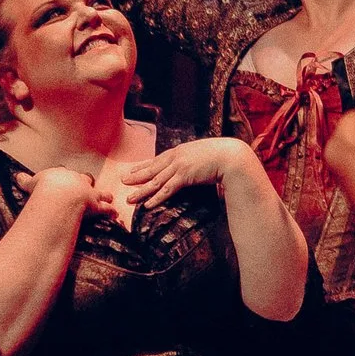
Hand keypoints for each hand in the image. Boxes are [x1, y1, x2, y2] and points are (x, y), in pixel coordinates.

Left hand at [119, 138, 259, 210]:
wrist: (231, 156)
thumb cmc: (221, 155)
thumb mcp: (203, 154)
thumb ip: (194, 159)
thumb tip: (192, 165)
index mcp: (180, 150)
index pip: (157, 159)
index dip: (144, 165)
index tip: (133, 170)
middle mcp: (176, 157)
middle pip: (152, 169)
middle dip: (136, 176)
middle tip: (123, 182)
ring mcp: (179, 166)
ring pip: (155, 181)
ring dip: (141, 190)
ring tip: (130, 198)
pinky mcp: (185, 176)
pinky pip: (167, 189)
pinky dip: (156, 198)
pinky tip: (148, 205)